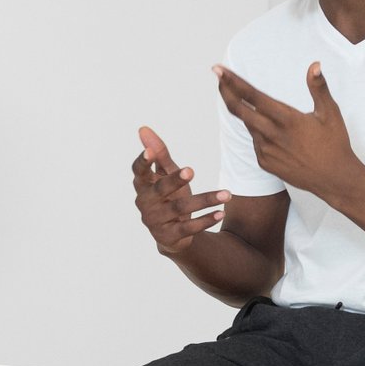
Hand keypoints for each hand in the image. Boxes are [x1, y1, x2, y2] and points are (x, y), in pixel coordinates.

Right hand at [132, 126, 228, 257]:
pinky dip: (206, 220)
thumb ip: (159, 154)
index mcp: (143, 186)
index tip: (149, 151)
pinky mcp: (169, 236)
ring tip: (226, 194)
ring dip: (205, 200)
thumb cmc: (168, 196)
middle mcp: (145, 204)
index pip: (138, 172)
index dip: (142, 162)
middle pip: (160, 190)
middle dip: (175, 180)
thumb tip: (143, 129)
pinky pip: (189, 228)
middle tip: (191, 170)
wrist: (171, 234)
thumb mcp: (165, 174)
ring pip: (181, 209)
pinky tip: (221, 212)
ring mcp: (155, 221)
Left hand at [213, 63, 364, 208]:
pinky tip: (269, 128)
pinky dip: (258, 130)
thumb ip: (319, 88)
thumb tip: (314, 65)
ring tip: (245, 98)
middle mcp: (272, 135)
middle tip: (219, 76)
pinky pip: (255, 141)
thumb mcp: (330, 113)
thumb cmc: (335, 144)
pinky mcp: (265, 163)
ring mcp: (266, 151)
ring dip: (244, 111)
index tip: (218, 69)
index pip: (252, 96)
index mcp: (287, 120)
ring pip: (249, 125)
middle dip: (226, 91)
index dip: (233, 82)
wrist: (334, 180)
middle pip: (239, 110)